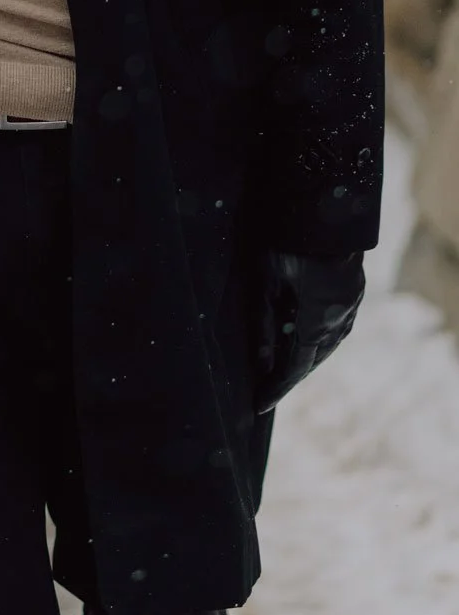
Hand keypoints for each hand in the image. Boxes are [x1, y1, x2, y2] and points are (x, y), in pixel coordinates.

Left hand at [254, 250, 365, 413]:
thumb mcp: (266, 282)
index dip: (277, 387)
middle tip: (269, 389)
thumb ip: (263, 323)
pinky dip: (319, 339)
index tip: (261, 405)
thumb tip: (260, 361)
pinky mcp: (353, 291)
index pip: (296, 366)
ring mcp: (351, 305)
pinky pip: (336, 327)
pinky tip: (309, 338)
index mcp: (318, 319)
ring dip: (307, 358)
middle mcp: (340, 318)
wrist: (325, 209)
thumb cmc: (288, 243)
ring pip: (328, 344)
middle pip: (314, 359)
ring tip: (285, 369)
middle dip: (292, 375)